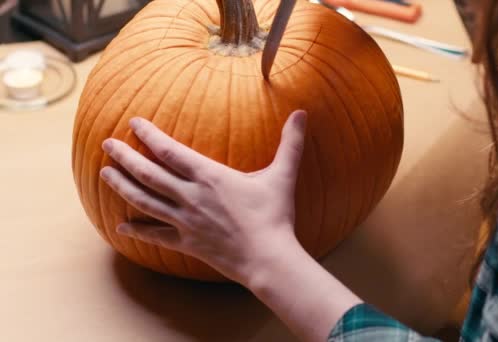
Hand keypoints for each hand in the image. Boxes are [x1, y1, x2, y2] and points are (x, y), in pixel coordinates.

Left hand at [100, 110, 307, 284]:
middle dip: (124, 157)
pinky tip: (121, 228)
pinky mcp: (186, 243)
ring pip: (144, 201)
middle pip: (148, 173)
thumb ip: (291, 143)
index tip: (133, 122)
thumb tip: (303, 114)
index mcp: (209, 176)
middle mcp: (190, 196)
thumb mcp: (283, 175)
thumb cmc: (274, 216)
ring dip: (121, 186)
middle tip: (106, 144)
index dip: (149, 135)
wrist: (268, 258)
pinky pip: (156, 236)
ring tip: (104, 174)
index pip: (170, 150)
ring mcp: (185, 221)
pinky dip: (137, 231)